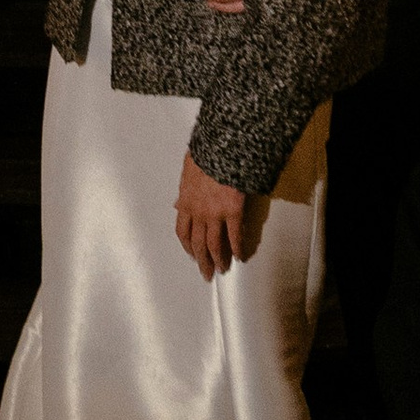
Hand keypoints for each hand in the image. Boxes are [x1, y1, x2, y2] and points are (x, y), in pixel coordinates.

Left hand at [175, 149, 263, 280]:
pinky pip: (235, 235)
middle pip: (198, 243)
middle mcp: (198, 212)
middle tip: (206, 273)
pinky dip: (238, 248)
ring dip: (218, 259)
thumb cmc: (206, 153)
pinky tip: (240, 256)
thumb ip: (184, 189)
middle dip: (202, 260)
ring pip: (215, 244)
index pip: (182, 231)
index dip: (187, 246)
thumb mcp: (187, 169)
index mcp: (186, 201)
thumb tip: (179, 203)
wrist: (223, 146)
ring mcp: (215, 213)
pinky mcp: (233, 211)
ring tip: (222, 269)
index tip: (192, 254)